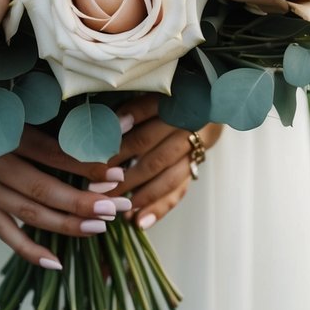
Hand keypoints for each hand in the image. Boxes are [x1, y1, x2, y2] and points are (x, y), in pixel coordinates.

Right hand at [0, 89, 131, 269]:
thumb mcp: (0, 95)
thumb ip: (37, 110)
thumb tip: (84, 119)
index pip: (50, 153)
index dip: (84, 164)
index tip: (116, 172)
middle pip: (42, 188)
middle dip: (83, 201)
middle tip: (116, 208)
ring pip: (27, 212)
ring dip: (65, 224)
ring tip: (98, 229)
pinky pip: (3, 231)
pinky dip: (28, 248)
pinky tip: (55, 262)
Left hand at [105, 95, 222, 229]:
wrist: (214, 97)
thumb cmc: (172, 92)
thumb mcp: (155, 88)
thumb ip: (131, 103)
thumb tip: (98, 121)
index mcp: (175, 97)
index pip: (145, 112)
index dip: (121, 128)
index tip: (98, 146)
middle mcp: (188, 122)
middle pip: (152, 149)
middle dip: (122, 170)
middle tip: (96, 187)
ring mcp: (195, 146)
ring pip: (166, 174)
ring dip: (139, 194)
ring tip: (114, 207)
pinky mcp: (197, 163)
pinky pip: (179, 189)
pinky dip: (159, 208)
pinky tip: (138, 222)